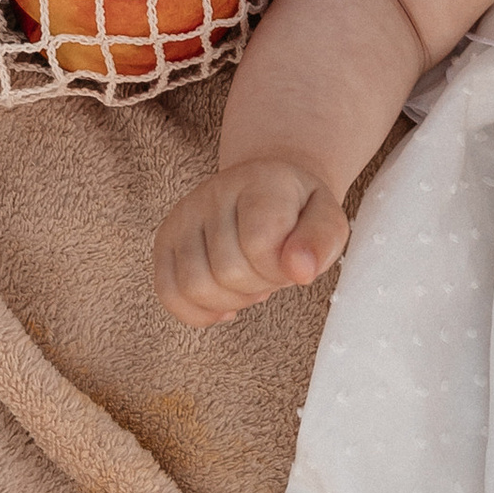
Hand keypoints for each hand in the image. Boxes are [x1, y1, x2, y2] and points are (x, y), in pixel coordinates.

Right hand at [152, 158, 348, 329]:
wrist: (266, 189)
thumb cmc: (297, 211)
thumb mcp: (327, 220)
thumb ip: (322, 242)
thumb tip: (300, 271)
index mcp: (260, 181)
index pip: (259, 242)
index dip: (278, 269)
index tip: (291, 261)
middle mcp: (214, 192)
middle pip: (227, 271)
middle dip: (257, 286)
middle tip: (269, 271)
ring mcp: (184, 214)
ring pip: (193, 286)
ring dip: (229, 300)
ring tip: (248, 282)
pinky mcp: (165, 239)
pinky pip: (168, 293)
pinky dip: (198, 311)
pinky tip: (223, 301)